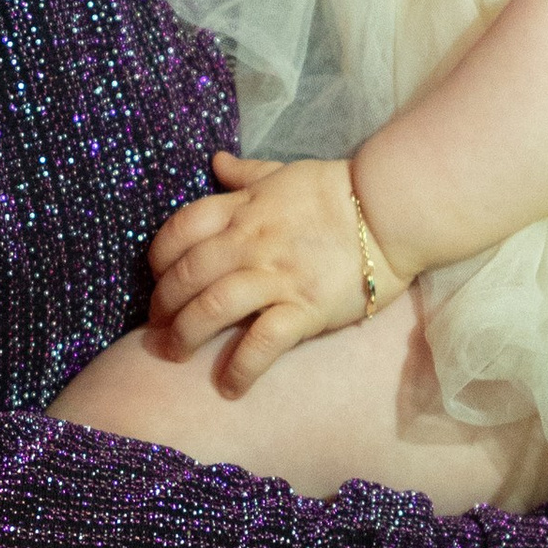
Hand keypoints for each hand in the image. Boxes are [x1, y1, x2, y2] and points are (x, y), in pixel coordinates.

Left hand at [148, 151, 388, 388]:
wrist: (391, 210)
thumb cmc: (337, 191)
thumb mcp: (284, 173)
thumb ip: (246, 173)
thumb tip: (216, 161)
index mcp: (243, 208)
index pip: (181, 229)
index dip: (158, 256)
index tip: (156, 276)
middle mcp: (250, 243)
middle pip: (187, 275)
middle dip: (162, 304)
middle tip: (157, 326)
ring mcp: (276, 276)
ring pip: (212, 308)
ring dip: (185, 335)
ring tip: (176, 353)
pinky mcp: (304, 308)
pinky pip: (262, 342)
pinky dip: (240, 367)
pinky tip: (230, 386)